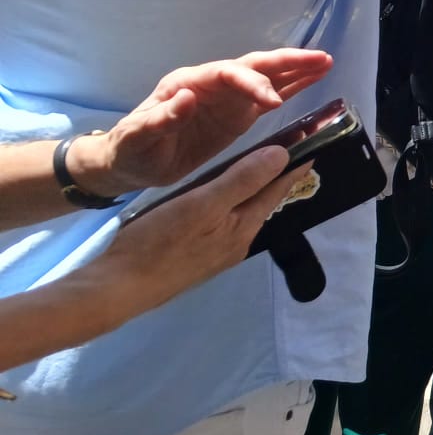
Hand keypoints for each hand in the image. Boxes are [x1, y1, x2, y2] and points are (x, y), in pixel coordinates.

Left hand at [73, 50, 334, 198]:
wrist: (128, 163)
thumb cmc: (130, 150)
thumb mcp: (137, 138)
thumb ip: (161, 118)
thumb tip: (187, 97)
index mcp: (187, 84)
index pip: (226, 74)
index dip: (251, 84)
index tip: (272, 102)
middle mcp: (212, 84)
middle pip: (254, 66)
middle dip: (287, 63)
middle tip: (320, 60)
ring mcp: (227, 98)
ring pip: (267, 78)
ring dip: (297, 70)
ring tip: (327, 63)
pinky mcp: (238, 115)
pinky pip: (270, 97)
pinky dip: (293, 88)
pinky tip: (315, 80)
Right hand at [97, 146, 313, 306]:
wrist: (117, 290)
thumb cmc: (159, 243)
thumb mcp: (203, 204)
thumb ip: (243, 180)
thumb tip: (283, 155)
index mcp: (243, 228)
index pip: (277, 190)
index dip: (293, 166)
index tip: (313, 144)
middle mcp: (236, 242)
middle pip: (262, 202)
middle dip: (275, 178)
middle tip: (288, 150)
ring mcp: (215, 252)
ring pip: (241, 213)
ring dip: (251, 190)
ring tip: (257, 167)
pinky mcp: (194, 256)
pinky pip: (221, 222)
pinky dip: (227, 203)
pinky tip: (218, 196)